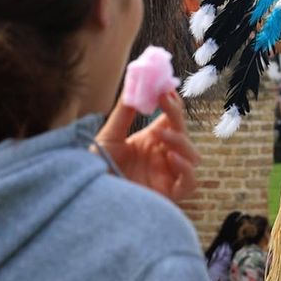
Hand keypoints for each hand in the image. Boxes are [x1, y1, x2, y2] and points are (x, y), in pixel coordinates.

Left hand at [95, 89, 199, 203]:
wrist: (87, 195)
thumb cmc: (96, 168)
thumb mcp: (109, 137)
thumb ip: (123, 114)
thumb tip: (135, 85)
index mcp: (151, 141)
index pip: (172, 118)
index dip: (172, 102)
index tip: (164, 87)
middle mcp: (163, 156)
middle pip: (184, 134)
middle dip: (177, 116)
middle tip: (163, 100)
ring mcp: (168, 176)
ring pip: (193, 156)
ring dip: (181, 142)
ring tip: (160, 134)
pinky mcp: (169, 195)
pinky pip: (190, 182)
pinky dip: (186, 169)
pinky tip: (171, 157)